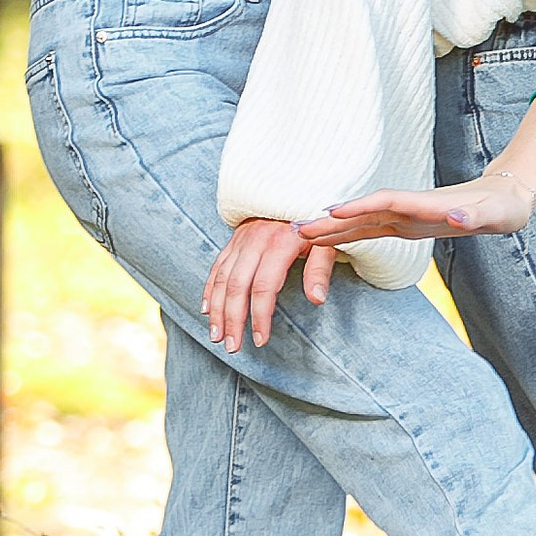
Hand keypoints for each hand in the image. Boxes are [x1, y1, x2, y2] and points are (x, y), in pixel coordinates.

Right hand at [204, 216, 316, 352]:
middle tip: (232, 346)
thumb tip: (317, 299)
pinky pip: (217, 266)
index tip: (260, 340)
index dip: (260, 316)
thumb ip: (320, 269)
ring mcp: (242, 240)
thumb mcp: (328, 241)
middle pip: (237, 286)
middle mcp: (255, 241)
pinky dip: (209, 289)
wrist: (300, 189)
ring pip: (222, 278)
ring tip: (216, 336)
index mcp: (280, 243)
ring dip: (217, 309)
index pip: (264, 287)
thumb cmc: (318, 221)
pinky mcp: (234, 239)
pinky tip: (207, 310)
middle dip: (232, 319)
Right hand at [301, 90, 535, 252]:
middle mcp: (410, 208)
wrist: (505, 197)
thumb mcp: (495, 215)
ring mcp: (405, 216)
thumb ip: (473, 215)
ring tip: (299, 234)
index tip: (330, 212)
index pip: (386, 203)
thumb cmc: (502, 207)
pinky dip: (347, 233)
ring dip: (333, 228)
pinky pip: (369, 229)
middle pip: (365, 212)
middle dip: (332, 220)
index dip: (360, 207)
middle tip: (295, 228)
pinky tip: (327, 240)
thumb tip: (458, 216)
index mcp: (426, 203)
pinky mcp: (406, 225)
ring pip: (362, 221)